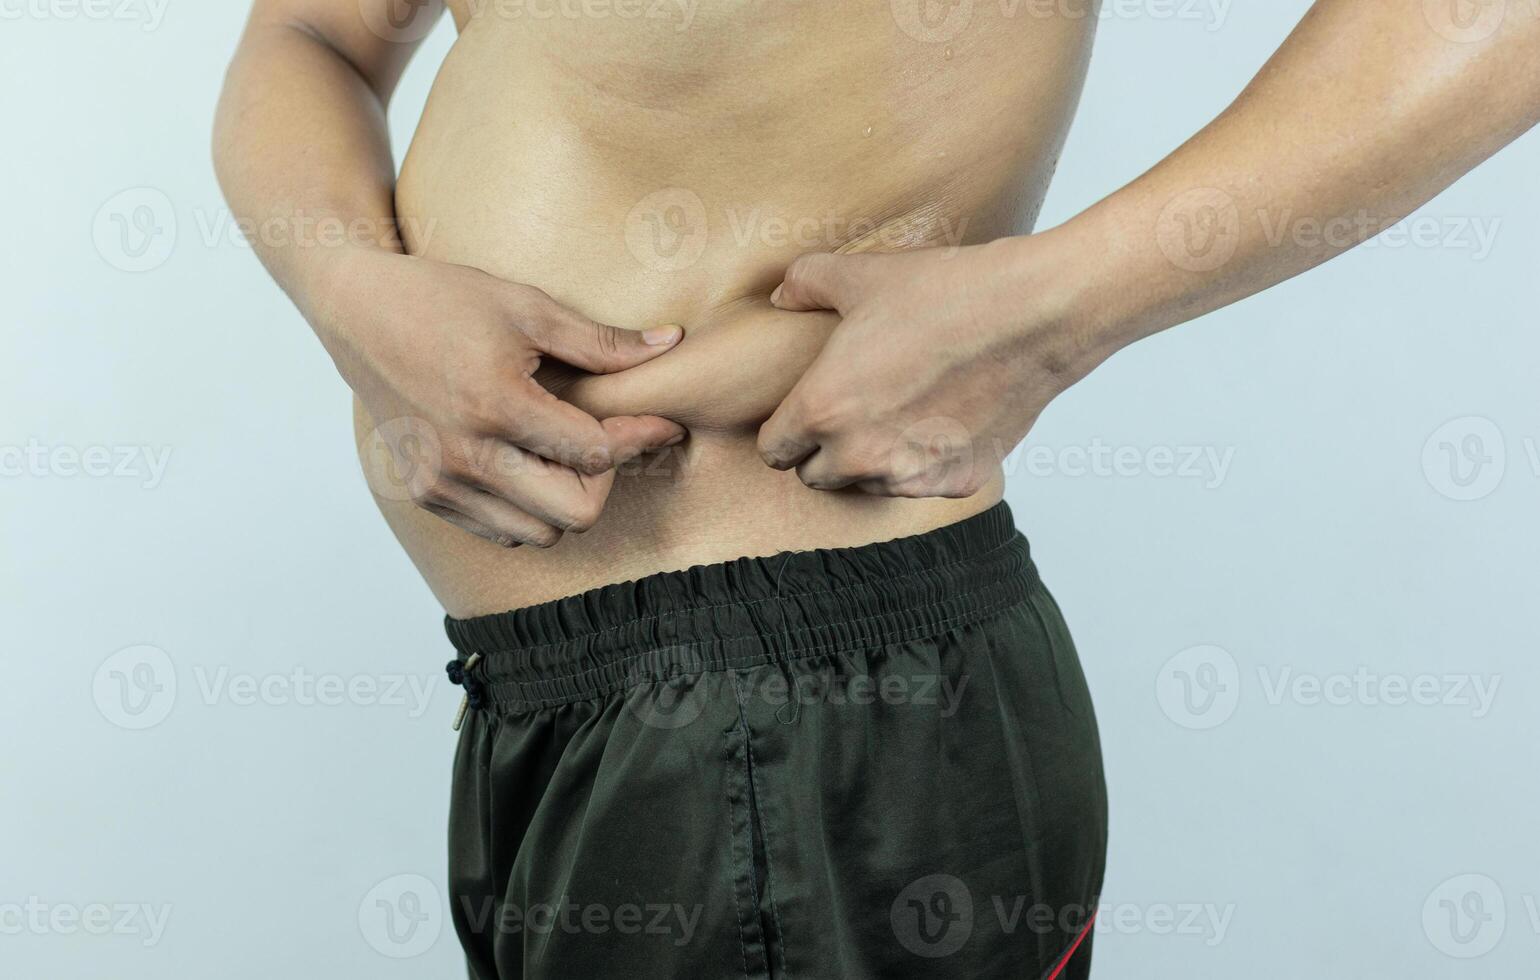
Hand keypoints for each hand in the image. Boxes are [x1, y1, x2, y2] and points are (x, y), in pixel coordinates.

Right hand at [321, 250, 685, 546]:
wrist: (357, 312)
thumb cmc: (443, 299)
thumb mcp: (528, 307)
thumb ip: (602, 341)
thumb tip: (671, 344)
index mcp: (495, 405)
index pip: (594, 454)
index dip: (640, 438)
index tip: (661, 422)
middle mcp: (465, 456)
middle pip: (575, 514)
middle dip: (605, 479)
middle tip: (605, 438)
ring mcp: (441, 482)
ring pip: (540, 533)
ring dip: (566, 499)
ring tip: (562, 448)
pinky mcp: (427, 493)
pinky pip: (501, 530)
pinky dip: (528, 509)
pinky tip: (527, 461)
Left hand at [757, 238, 1097, 496]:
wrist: (1034, 316)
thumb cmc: (948, 294)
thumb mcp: (863, 276)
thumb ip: (805, 284)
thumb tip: (780, 297)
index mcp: (823, 410)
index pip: (773, 451)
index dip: (784, 430)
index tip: (802, 412)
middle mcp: (861, 455)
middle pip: (815, 477)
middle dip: (823, 450)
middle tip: (850, 411)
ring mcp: (910, 476)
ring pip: (866, 486)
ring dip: (870, 462)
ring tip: (896, 414)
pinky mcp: (956, 482)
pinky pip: (919, 486)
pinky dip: (922, 464)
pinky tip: (940, 421)